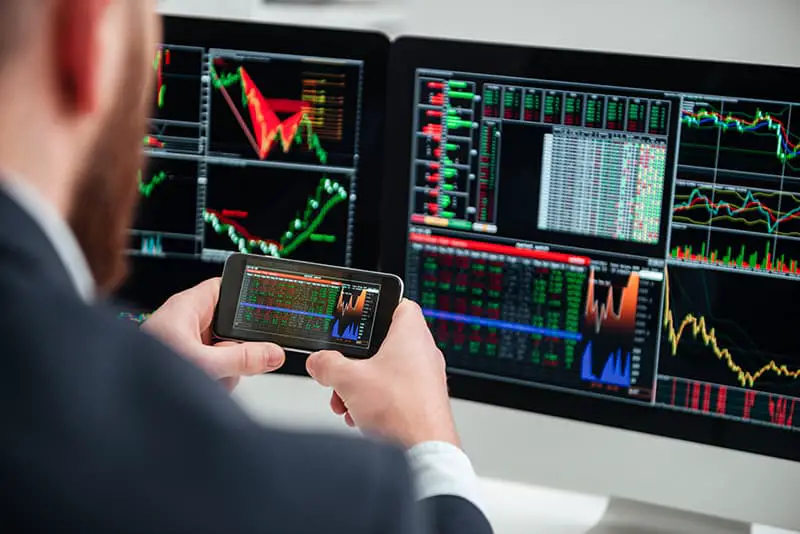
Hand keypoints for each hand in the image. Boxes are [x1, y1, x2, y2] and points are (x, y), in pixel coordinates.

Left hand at [142, 278, 284, 390]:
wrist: (118, 408)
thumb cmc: (142, 373)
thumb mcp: (205, 365)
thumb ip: (243, 358)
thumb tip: (272, 353)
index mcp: (187, 307)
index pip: (225, 288)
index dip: (246, 294)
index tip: (268, 307)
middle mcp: (186, 323)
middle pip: (231, 324)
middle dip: (238, 347)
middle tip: (237, 359)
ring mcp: (186, 346)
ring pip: (225, 350)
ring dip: (227, 369)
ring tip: (214, 378)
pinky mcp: (185, 366)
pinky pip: (215, 368)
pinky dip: (217, 380)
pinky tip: (208, 387)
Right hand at [306, 300, 458, 448]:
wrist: (423, 452)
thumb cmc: (402, 411)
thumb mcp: (349, 380)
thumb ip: (327, 365)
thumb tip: (318, 361)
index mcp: (411, 333)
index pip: (399, 303)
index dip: (376, 306)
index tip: (358, 315)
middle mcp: (424, 352)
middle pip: (384, 343)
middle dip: (357, 360)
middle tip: (342, 370)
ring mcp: (426, 377)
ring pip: (387, 370)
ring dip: (362, 384)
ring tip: (347, 400)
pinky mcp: (424, 400)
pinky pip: (395, 391)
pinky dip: (376, 400)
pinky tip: (361, 416)